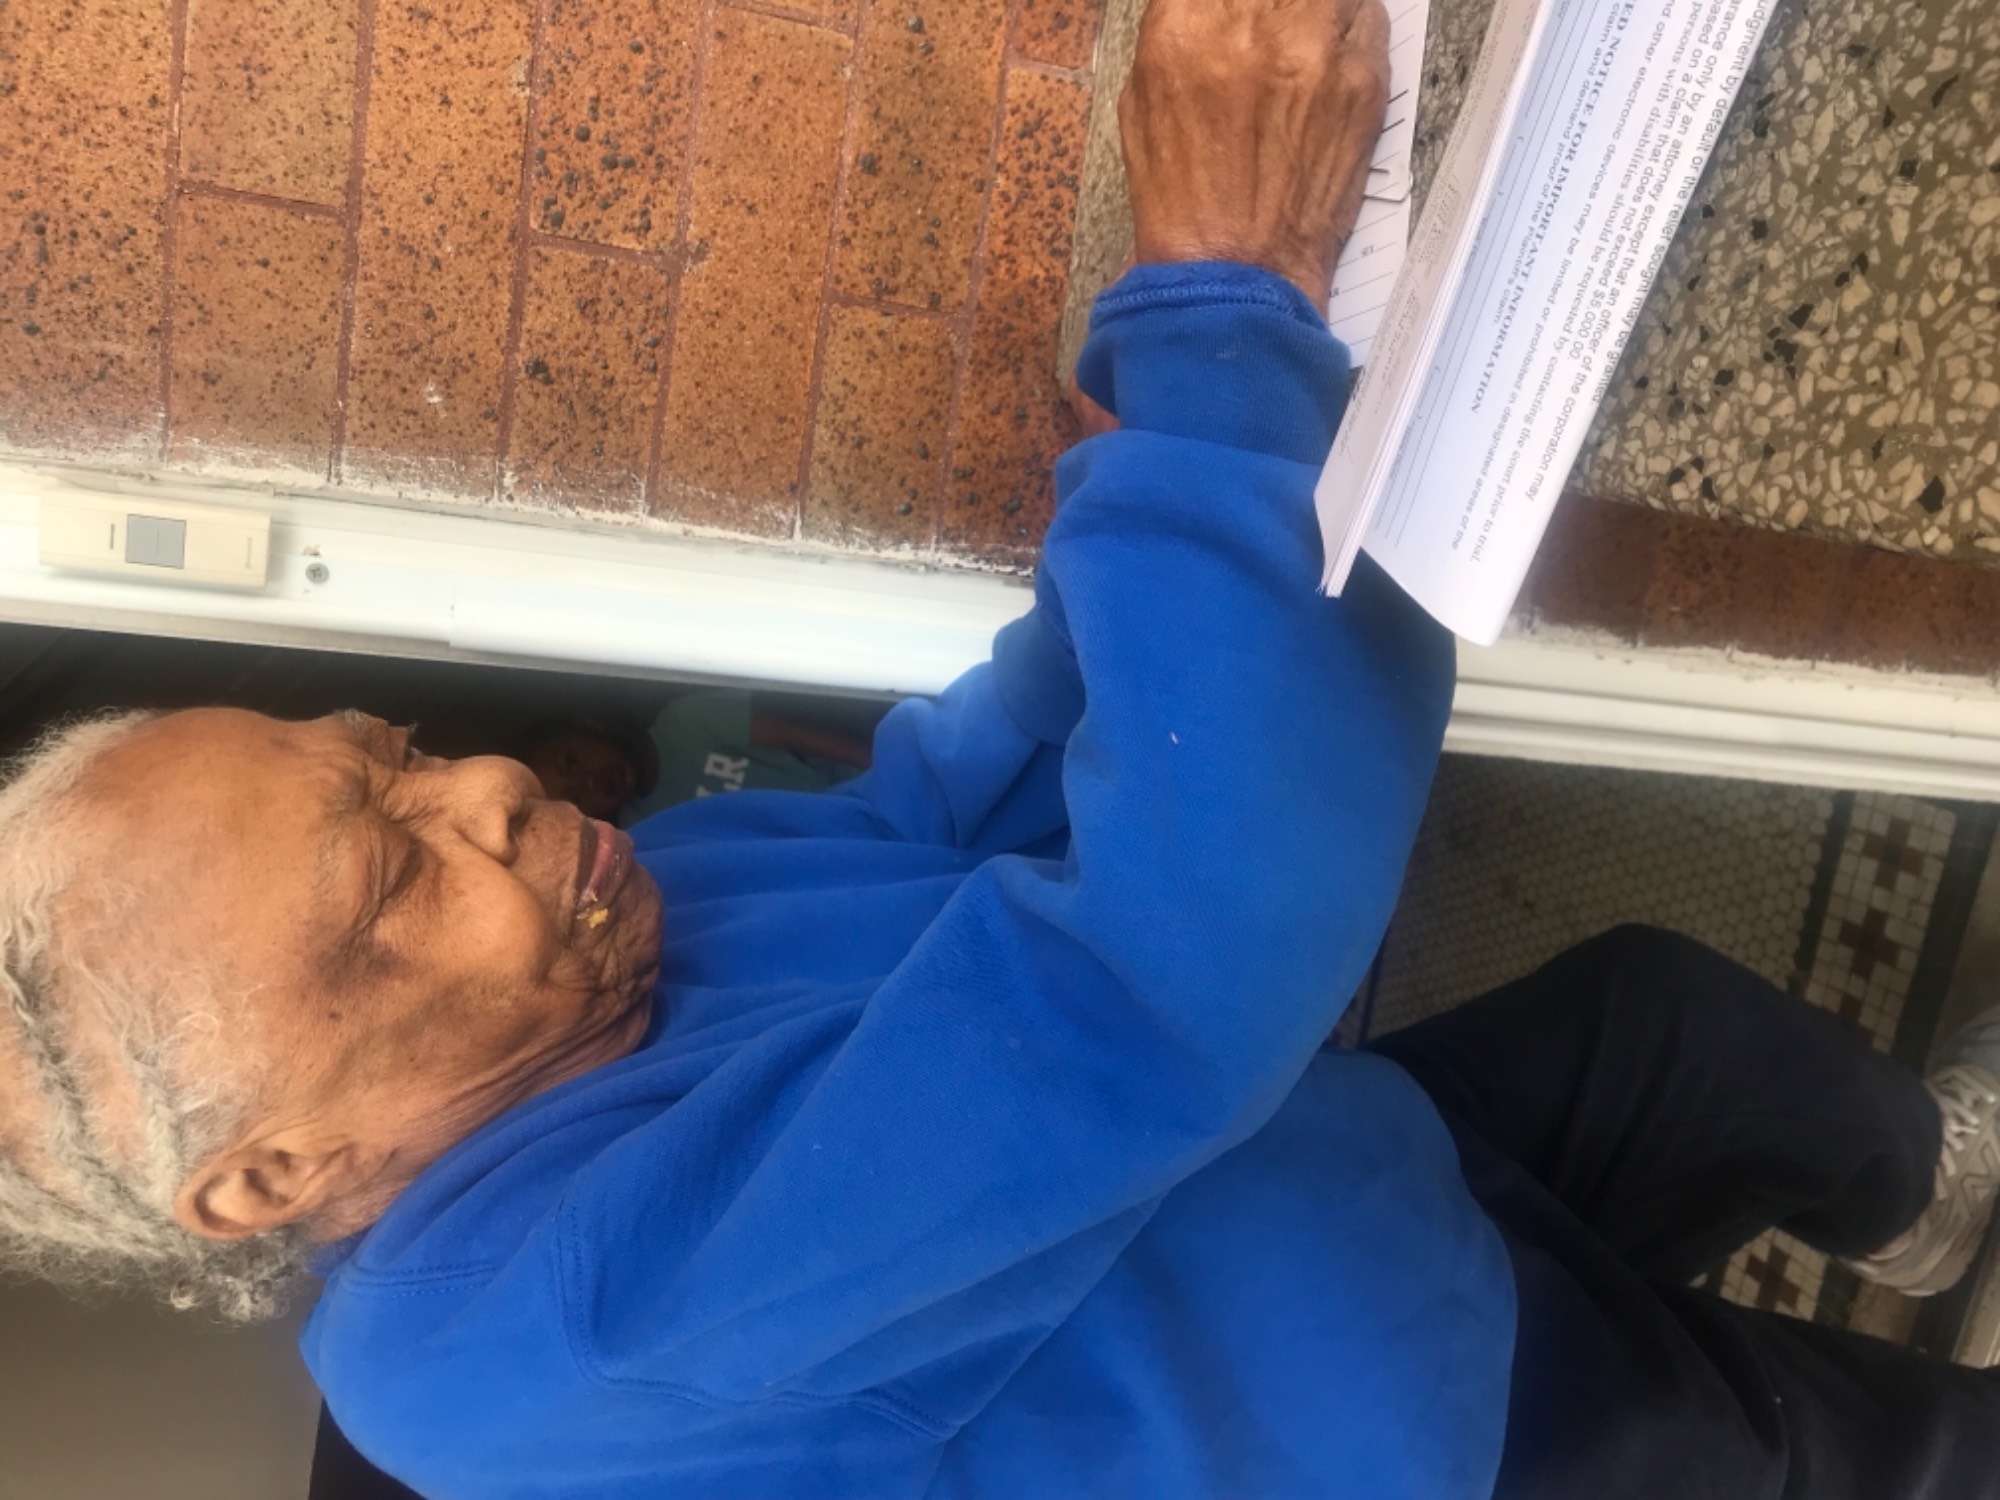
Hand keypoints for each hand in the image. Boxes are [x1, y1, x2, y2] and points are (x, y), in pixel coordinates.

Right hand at [1120, 0, 1390, 305]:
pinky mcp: (1365, 76)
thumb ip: (1179, 26)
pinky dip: (1350, 23)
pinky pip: (1368, 13)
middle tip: (1271, 21)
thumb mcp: (1144, 98)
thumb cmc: (1181, 195)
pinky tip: (1330, 55)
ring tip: (1302, 31)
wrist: (1237, 269)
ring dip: (1314, 6)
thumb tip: (1210, 1)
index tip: (1238, 7)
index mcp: (1186, 24)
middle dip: (1272, 3)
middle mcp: (1254, 22)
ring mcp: (1317, 46)